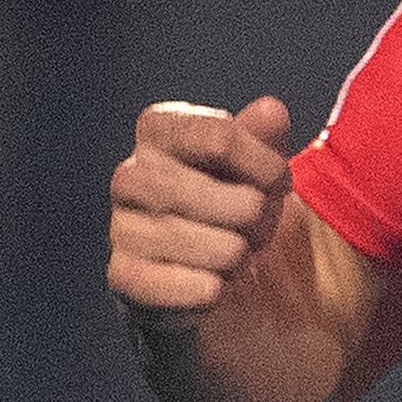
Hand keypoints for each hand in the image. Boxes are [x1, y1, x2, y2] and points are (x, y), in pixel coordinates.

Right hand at [109, 95, 296, 317]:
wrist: (232, 286)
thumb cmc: (244, 214)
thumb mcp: (265, 172)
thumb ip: (267, 139)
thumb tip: (270, 111)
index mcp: (161, 133)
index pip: (214, 135)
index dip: (261, 163)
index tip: (279, 182)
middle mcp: (131, 175)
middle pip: (195, 188)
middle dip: (245, 213)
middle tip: (259, 227)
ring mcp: (122, 227)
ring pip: (186, 238)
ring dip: (231, 254)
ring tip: (239, 257)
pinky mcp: (124, 277)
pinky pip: (163, 283)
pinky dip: (204, 290)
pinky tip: (217, 287)